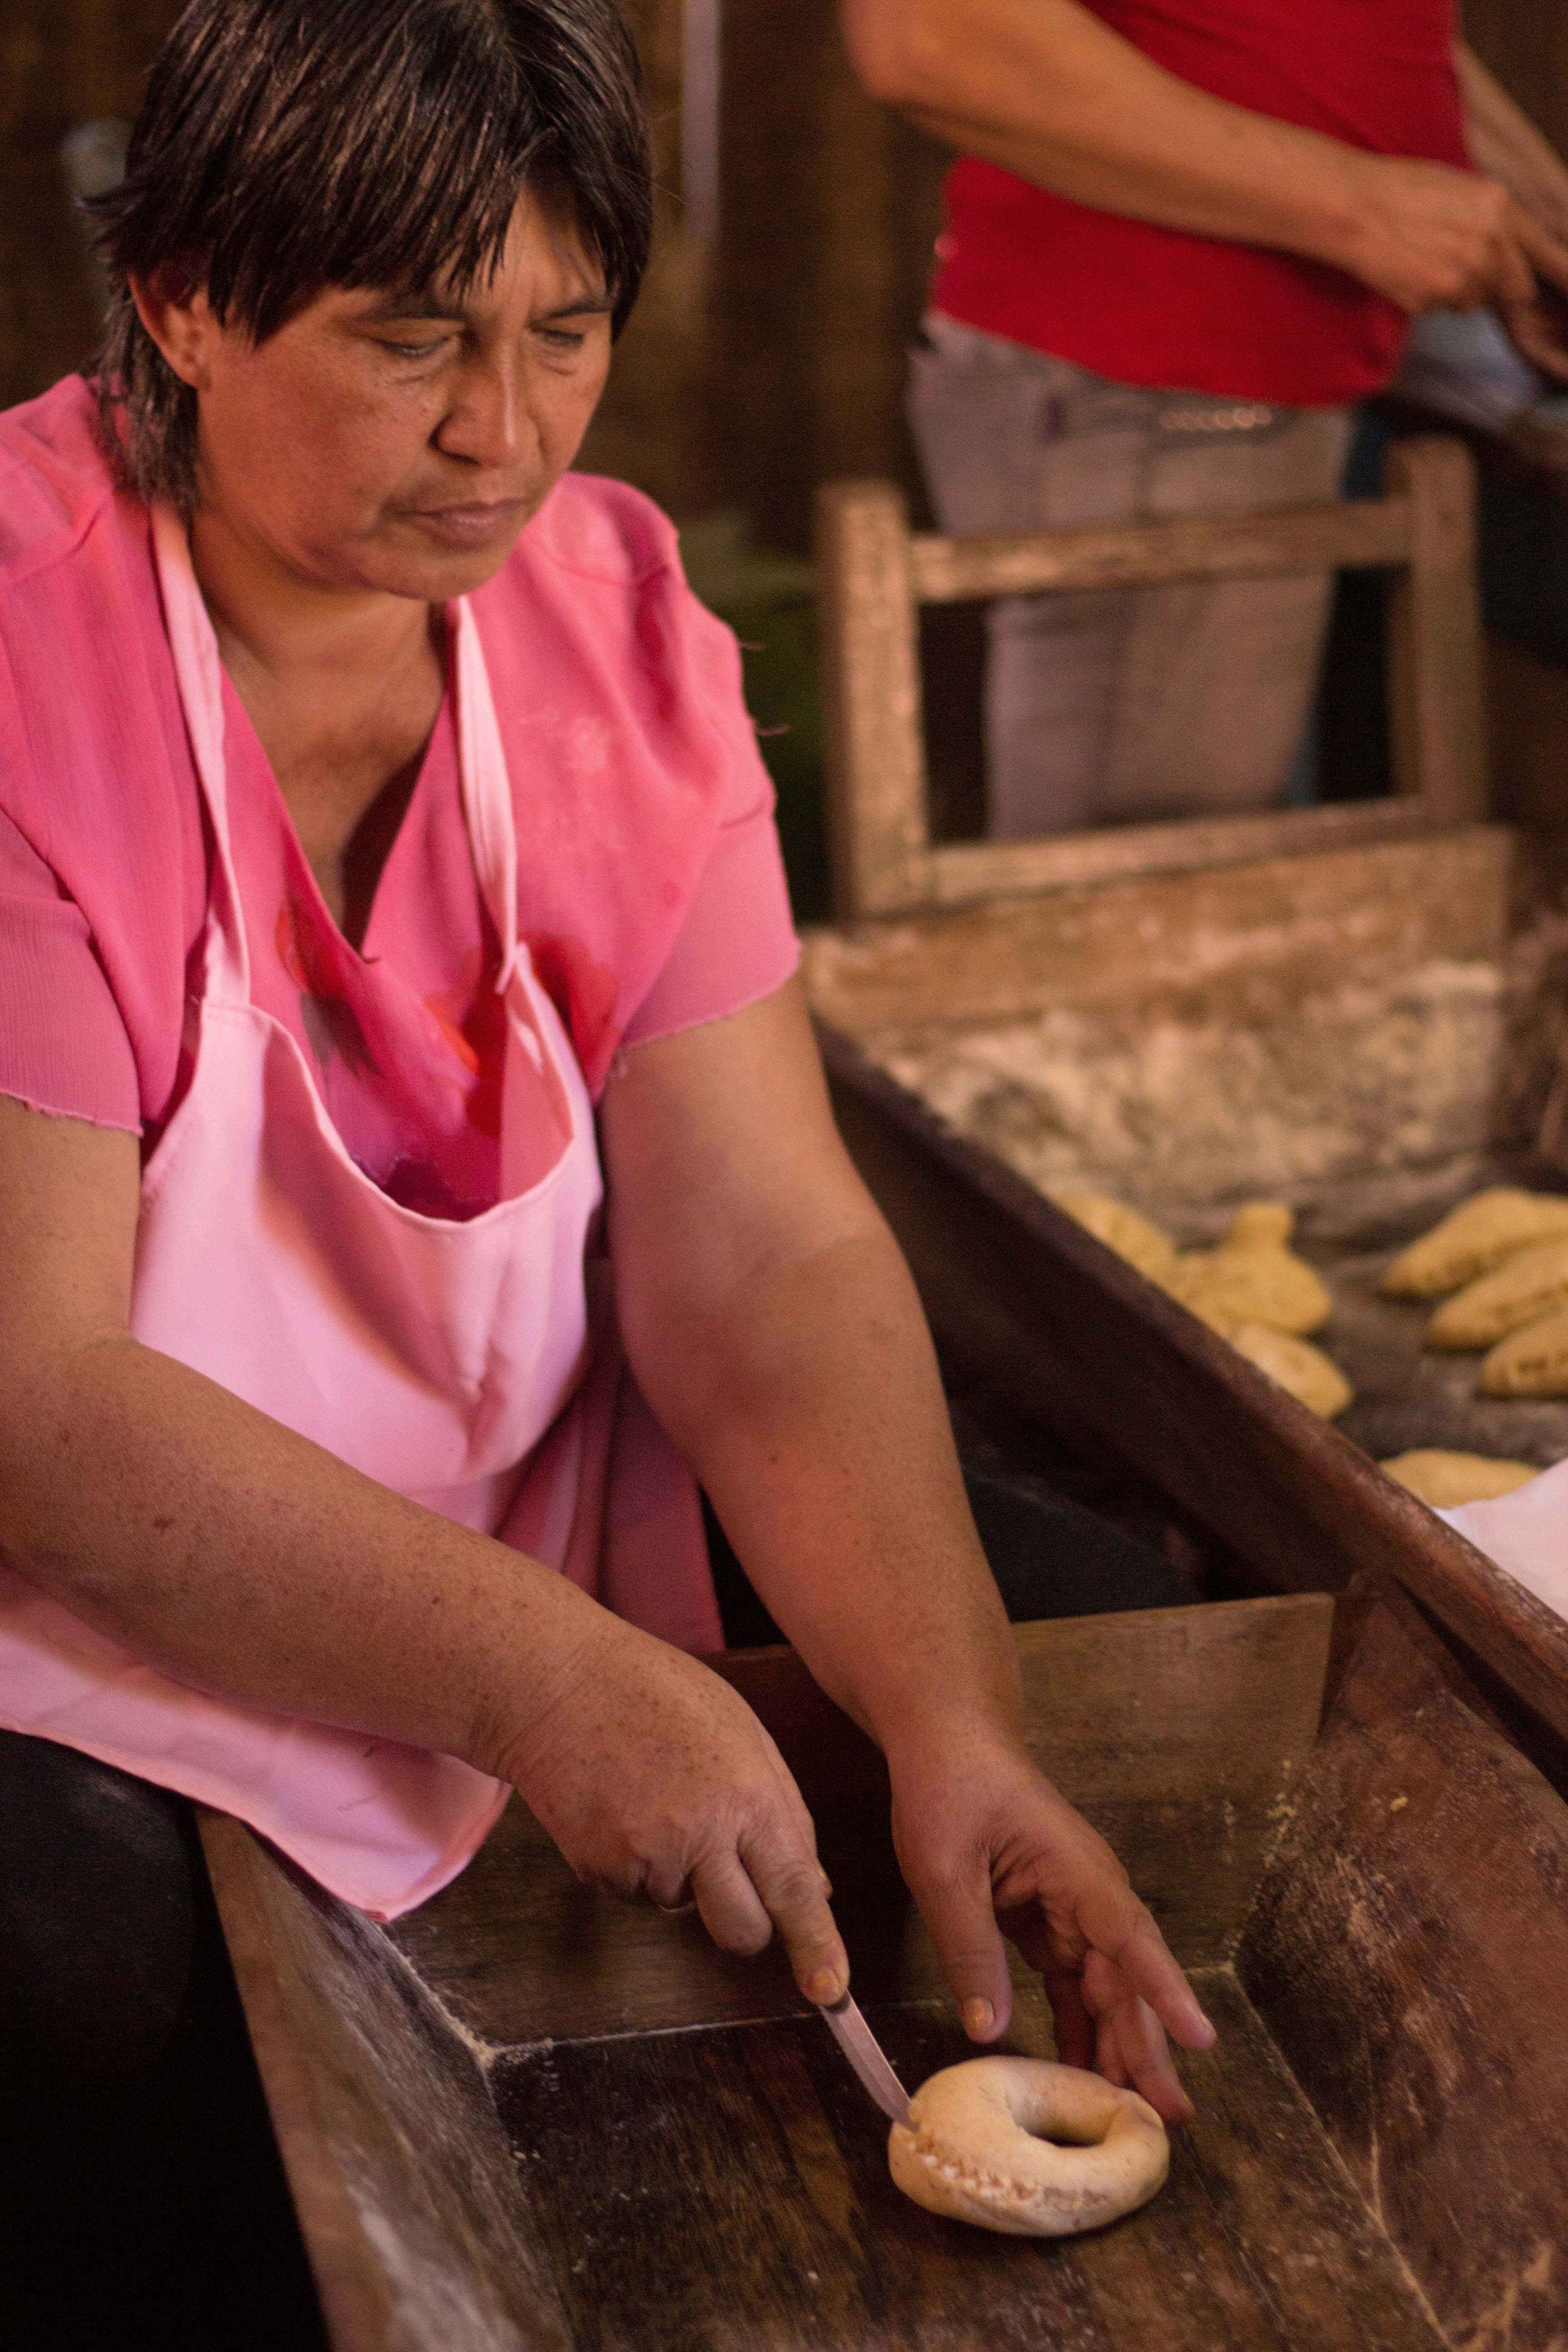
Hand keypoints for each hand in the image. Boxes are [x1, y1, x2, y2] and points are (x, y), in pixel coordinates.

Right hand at [496, 1613, 849, 2004]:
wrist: (555, 1682)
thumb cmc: (656, 1694)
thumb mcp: (742, 1733)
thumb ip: (782, 1811)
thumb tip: (813, 1887)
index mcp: (748, 1793)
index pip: (793, 1890)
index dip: (816, 1946)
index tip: (832, 1992)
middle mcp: (700, 1834)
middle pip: (743, 1931)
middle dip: (749, 1924)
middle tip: (731, 1877)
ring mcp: (645, 1858)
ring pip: (685, 1908)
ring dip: (683, 1874)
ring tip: (657, 1796)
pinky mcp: (598, 1871)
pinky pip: (637, 1894)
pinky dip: (637, 1866)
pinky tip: (623, 1807)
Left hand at [887, 1723, 1214, 2124]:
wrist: (946, 1738)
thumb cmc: (949, 1786)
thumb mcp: (944, 1867)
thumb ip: (969, 1948)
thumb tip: (990, 2031)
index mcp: (1077, 1870)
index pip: (1132, 1937)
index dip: (1165, 1991)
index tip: (1201, 2041)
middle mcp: (1088, 1893)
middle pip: (1125, 1980)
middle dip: (1148, 2049)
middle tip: (1168, 2119)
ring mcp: (1071, 1909)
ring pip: (1105, 1990)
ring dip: (1118, 2049)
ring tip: (1135, 2117)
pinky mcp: (1046, 1921)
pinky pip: (1071, 1984)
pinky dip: (1077, 2028)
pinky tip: (1082, 2076)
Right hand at [1338, 156, 1567, 379]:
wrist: (1356, 206)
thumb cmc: (1402, 190)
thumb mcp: (1463, 188)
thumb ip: (1493, 218)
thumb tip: (1510, 250)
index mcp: (1500, 208)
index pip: (1546, 253)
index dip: (1562, 275)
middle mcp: (1491, 242)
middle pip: (1516, 288)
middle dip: (1498, 286)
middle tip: (1465, 270)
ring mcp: (1464, 273)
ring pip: (1477, 302)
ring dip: (1462, 293)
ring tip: (1429, 264)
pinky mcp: (1436, 296)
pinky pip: (1447, 308)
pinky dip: (1434, 299)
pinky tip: (1412, 272)